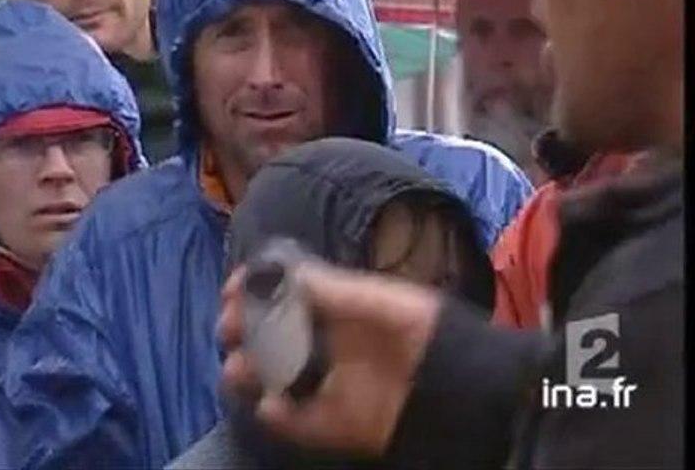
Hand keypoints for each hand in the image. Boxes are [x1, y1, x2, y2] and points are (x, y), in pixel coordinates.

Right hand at [219, 261, 442, 456]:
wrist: (471, 388)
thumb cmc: (426, 332)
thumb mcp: (379, 300)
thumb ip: (331, 289)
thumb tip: (279, 273)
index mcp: (341, 307)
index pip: (288, 293)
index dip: (258, 288)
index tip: (232, 288)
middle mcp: (333, 342)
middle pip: (274, 334)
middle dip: (244, 329)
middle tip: (226, 329)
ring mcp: (336, 383)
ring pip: (279, 378)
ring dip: (252, 373)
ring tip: (237, 372)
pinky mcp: (343, 422)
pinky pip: (303, 422)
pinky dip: (282, 419)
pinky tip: (269, 409)